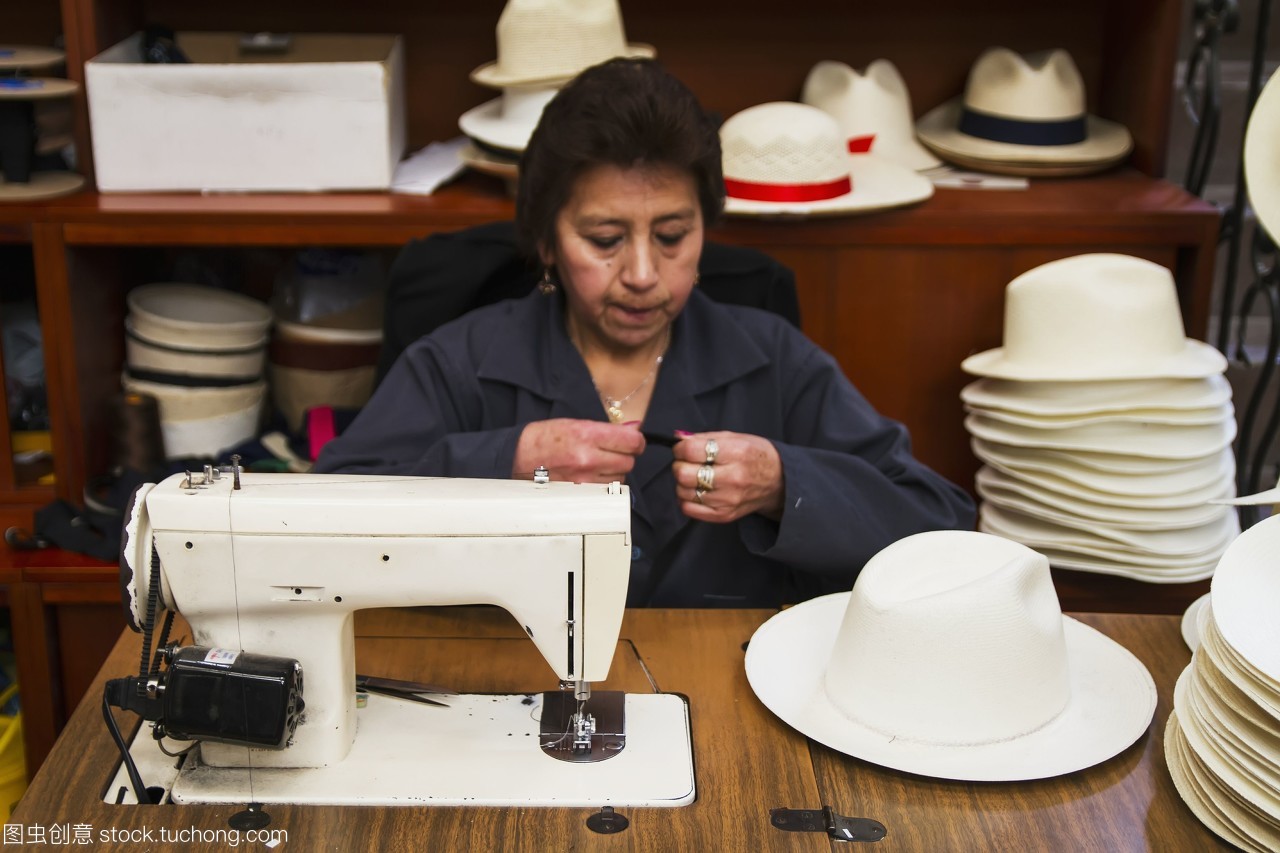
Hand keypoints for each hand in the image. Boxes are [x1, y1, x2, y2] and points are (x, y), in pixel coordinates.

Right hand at [513, 419, 645, 483]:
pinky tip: (593, 475)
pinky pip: (608, 490)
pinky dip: (606, 483)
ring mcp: (585, 480)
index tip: (633, 440)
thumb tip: (635, 427)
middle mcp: (588, 459)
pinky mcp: (582, 494)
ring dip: (616, 470)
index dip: (637, 441)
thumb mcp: (575, 423)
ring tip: (598, 463)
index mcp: (587, 435)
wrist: (518, 458)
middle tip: (612, 451)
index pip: (632, 441)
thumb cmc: (545, 438)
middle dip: (625, 455)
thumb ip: (607, 429)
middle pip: (629, 461)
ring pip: (621, 477)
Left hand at [673, 431, 783, 522]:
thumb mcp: (737, 438)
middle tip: (686, 463)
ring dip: (682, 483)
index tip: (682, 448)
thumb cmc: (757, 457)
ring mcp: (728, 499)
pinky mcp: (724, 515)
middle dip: (679, 465)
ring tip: (694, 477)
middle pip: (684, 474)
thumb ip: (706, 437)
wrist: (780, 483)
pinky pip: (689, 509)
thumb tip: (679, 438)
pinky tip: (696, 491)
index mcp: (737, 453)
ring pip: (684, 492)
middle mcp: (733, 478)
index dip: (680, 448)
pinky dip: (686, 499)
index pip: (691, 451)